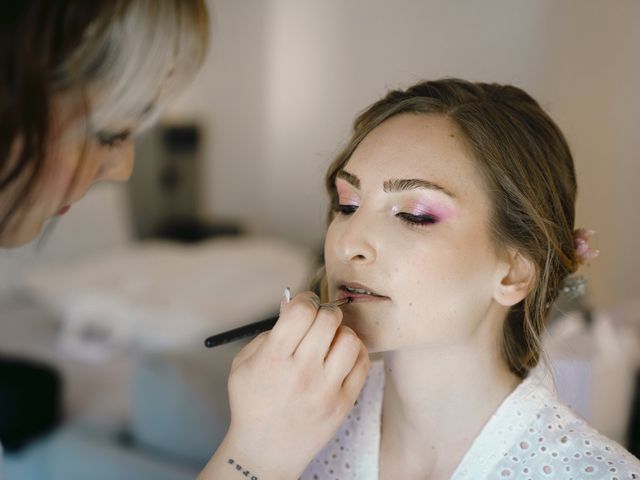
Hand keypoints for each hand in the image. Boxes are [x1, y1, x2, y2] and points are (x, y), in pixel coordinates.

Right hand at [204, 291, 369, 479]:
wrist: (264, 451)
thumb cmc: (252, 405)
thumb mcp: (243, 364)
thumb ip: (268, 333)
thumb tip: (294, 306)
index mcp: (273, 360)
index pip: (301, 312)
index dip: (306, 299)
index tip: (305, 303)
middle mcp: (302, 373)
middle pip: (328, 320)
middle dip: (324, 312)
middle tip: (319, 319)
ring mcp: (326, 390)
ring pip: (350, 339)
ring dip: (340, 332)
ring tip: (330, 340)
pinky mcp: (344, 403)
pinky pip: (363, 362)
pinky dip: (355, 351)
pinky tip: (342, 355)